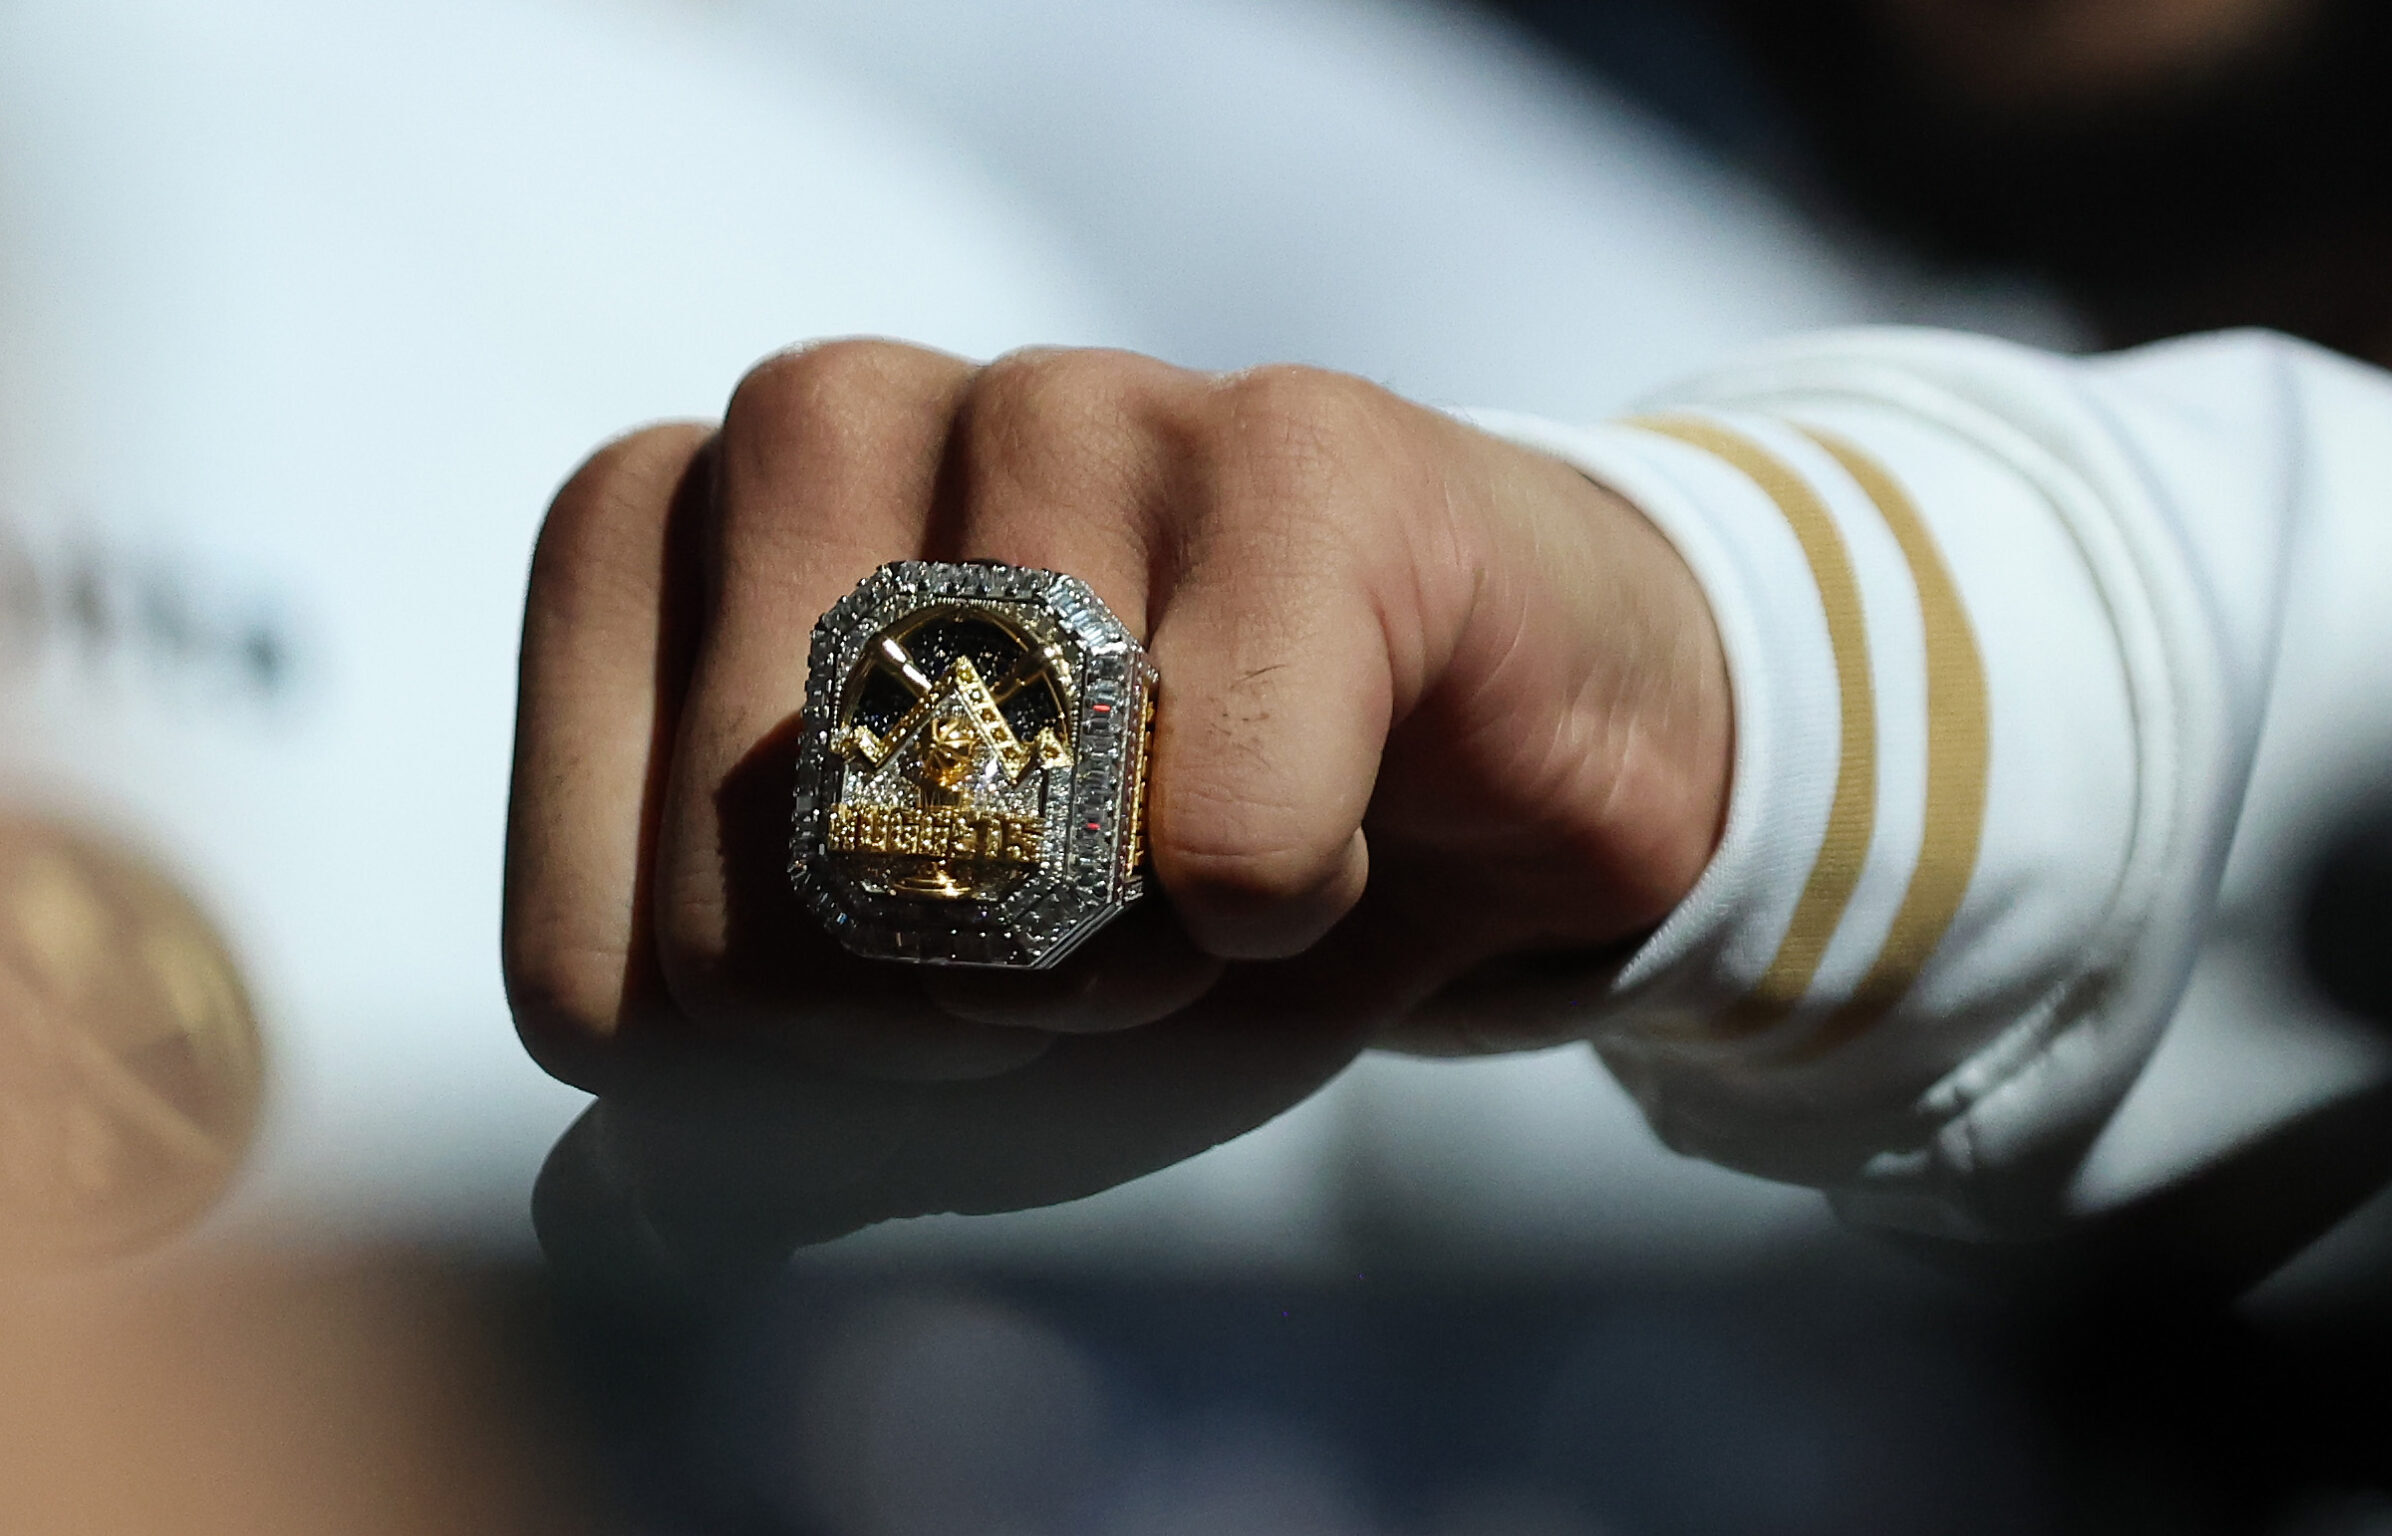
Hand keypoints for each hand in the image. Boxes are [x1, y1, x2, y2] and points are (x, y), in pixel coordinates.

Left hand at [501, 342, 1728, 1285]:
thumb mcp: (929, 1024)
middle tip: (1082, 964)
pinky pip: (1221, 807)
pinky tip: (1331, 835)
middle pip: (766, 890)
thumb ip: (752, 1094)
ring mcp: (1059, 400)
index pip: (597, 972)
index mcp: (659, 537)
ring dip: (1120, 961)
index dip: (790, 1087)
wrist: (1476, 772)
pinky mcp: (1300, 445)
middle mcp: (819, 416)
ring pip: (999, 830)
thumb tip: (602, 1202)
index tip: (926, 1017)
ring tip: (1206, 892)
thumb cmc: (1156, 879)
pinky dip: (1279, 904)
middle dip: (942, 1020)